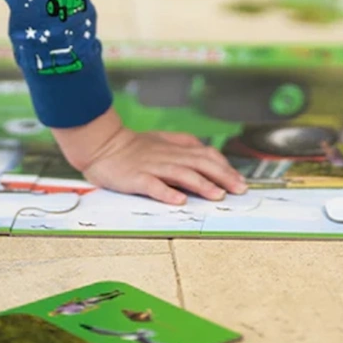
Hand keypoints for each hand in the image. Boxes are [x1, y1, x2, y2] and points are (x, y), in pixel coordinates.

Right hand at [52, 107, 247, 204]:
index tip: (239, 180)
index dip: (224, 167)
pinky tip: (179, 202)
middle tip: (239, 190)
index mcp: (175, 148)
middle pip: (200, 164)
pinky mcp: (136, 178)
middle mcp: (168, 156)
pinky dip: (167, 193)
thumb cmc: (133, 146)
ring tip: (217, 196)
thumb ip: (184, 146)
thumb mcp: (162, 140)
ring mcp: (152, 167)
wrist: (103, 144)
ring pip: (182, 174)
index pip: (206, 154)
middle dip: (222, 176)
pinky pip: (153, 185)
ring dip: (202, 184)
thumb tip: (207, 155)